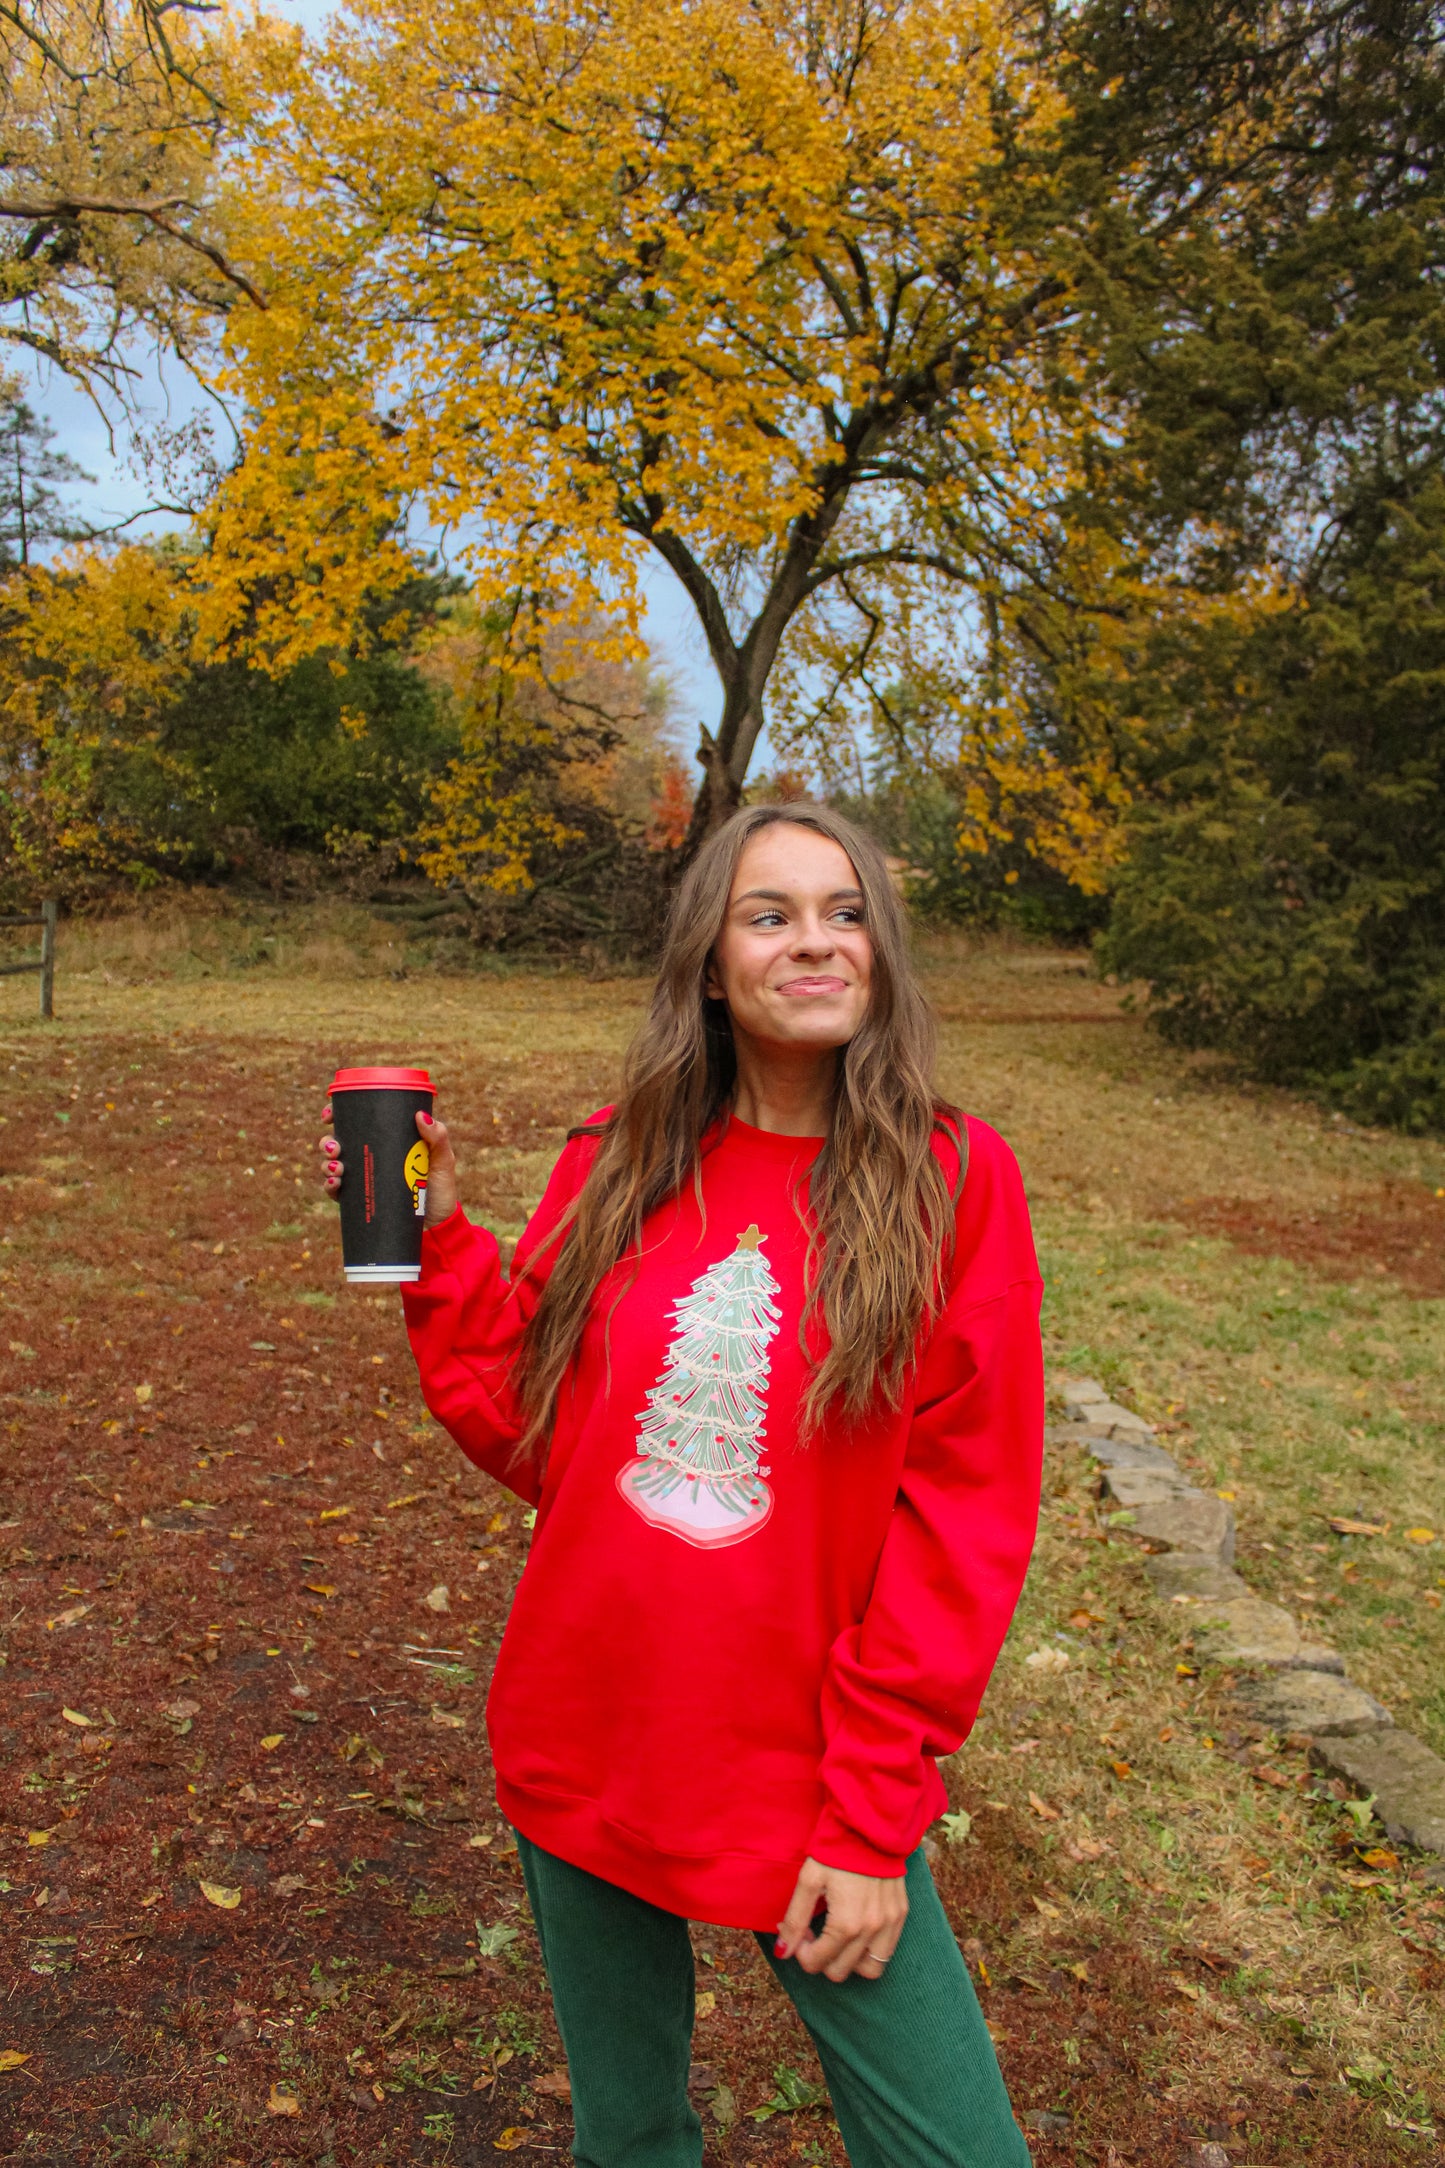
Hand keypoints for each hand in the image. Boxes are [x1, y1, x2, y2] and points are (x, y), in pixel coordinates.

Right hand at [317, 1108, 460, 1227]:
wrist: (438, 1225)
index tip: (329, 1116)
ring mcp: (363, 1179)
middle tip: (335, 1148)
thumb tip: (419, 1115)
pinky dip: (329, 1186)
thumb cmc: (441, 1188)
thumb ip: (437, 1137)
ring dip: (327, 1164)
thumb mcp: (443, 1159)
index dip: (337, 1115)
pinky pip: (335, 1191)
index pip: (356, 1123)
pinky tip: (335, 1183)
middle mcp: (369, 1157)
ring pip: (332, 1166)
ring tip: (338, 1168)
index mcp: (385, 1141)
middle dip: (327, 1142)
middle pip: (337, 1143)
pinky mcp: (360, 1200)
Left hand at [774, 1857, 907, 1982]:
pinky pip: (887, 1950)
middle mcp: (871, 1930)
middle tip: (815, 1932)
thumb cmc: (836, 1849)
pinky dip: (870, 1950)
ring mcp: (890, 1923)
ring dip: (849, 1961)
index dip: (801, 1952)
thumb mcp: (809, 1880)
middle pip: (840, 1971)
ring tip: (838, 1937)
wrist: (870, 1823)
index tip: (800, 1931)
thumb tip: (783, 1951)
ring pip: (870, 1969)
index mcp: (846, 1924)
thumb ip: (795, 1919)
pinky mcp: (901, 1914)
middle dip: (822, 1957)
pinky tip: (857, 1931)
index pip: (818, 1962)